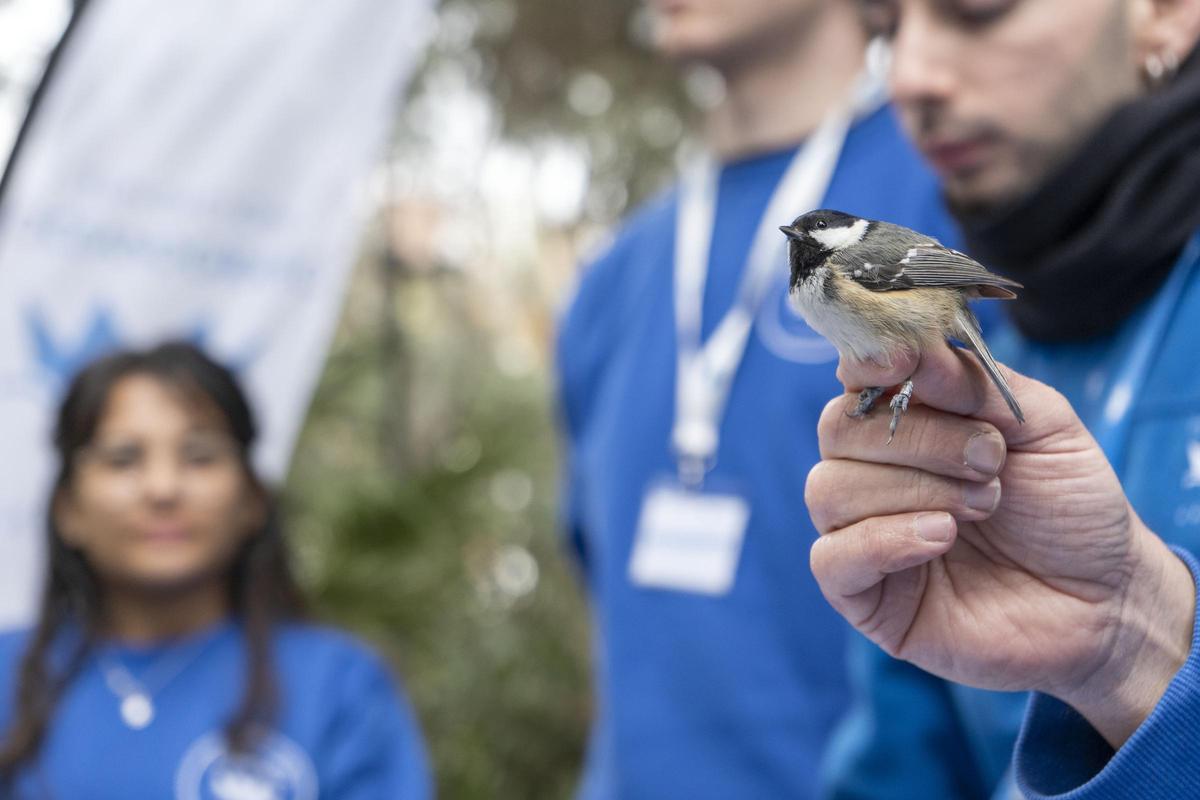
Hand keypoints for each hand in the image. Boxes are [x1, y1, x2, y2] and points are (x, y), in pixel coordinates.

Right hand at [806, 343, 1194, 746]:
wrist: (1107, 599)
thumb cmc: (1069, 508)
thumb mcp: (1040, 423)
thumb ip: (971, 380)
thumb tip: (899, 345)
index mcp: (905, 423)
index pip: (855, 379)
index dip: (872, 365)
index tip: (905, 362)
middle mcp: (873, 474)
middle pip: (838, 431)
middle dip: (917, 439)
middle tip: (990, 459)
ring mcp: (863, 534)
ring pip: (829, 490)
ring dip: (913, 490)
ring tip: (982, 505)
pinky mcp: (864, 597)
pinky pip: (832, 558)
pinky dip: (882, 540)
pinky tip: (939, 538)